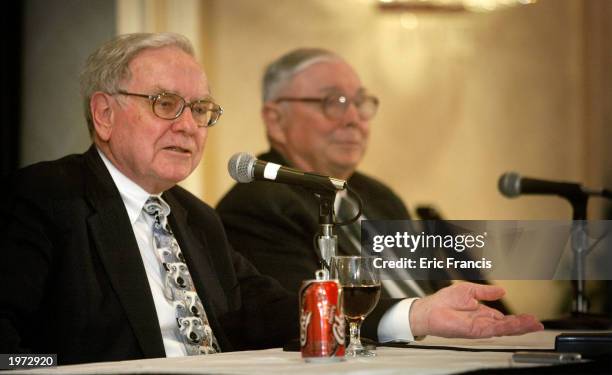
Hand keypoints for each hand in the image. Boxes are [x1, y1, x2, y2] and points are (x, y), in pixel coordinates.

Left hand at [409, 282, 542, 337]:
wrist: (429, 310)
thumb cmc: (442, 302)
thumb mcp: (469, 290)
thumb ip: (486, 292)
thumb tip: (501, 290)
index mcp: (482, 312)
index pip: (504, 318)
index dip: (518, 318)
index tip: (531, 317)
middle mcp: (482, 321)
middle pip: (507, 325)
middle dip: (523, 324)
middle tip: (538, 324)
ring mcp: (479, 327)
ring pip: (504, 329)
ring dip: (519, 327)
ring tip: (533, 324)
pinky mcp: (474, 330)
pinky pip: (493, 329)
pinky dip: (506, 327)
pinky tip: (516, 325)